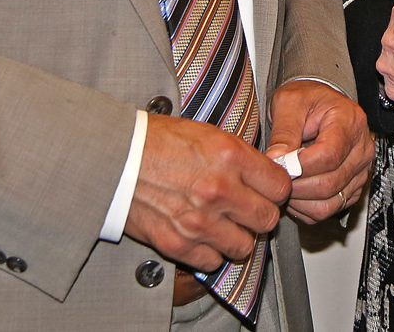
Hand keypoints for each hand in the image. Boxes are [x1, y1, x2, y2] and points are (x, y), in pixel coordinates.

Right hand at [124, 115, 291, 273]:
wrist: (113, 160)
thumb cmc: (155, 141)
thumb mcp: (205, 132)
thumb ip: (238, 154)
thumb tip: (264, 171)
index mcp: (228, 156)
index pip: (280, 186)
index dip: (275, 188)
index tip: (267, 189)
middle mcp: (218, 190)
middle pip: (268, 219)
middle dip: (260, 213)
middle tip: (247, 207)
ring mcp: (198, 221)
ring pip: (245, 246)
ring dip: (237, 236)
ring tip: (224, 222)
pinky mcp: (178, 243)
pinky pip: (213, 261)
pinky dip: (210, 252)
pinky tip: (202, 234)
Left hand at [265, 79, 373, 223]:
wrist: (318, 106)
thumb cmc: (307, 101)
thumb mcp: (289, 102)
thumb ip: (284, 130)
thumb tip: (277, 159)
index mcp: (350, 121)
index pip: (328, 155)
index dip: (300, 166)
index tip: (278, 164)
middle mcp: (361, 148)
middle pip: (330, 182)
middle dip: (296, 185)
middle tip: (275, 176)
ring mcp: (360, 171)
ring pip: (330, 202)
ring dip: (300, 200)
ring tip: (284, 183)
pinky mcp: (353, 188)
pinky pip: (330, 210)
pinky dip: (307, 208)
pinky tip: (295, 191)